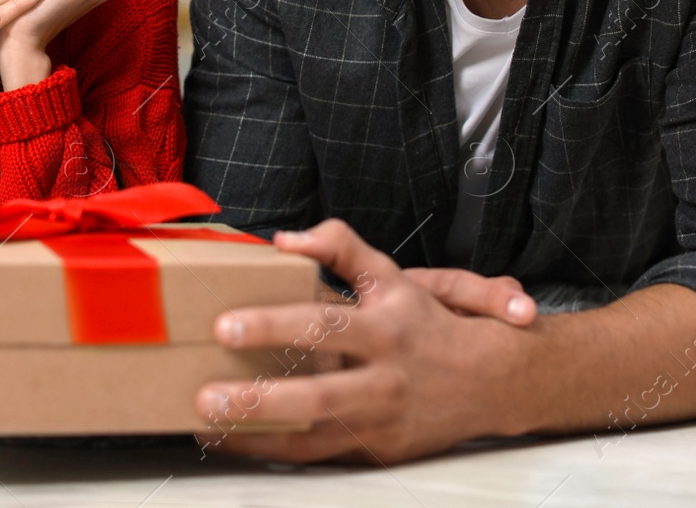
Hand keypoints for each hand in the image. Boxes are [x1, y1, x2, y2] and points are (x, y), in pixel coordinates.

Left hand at [192, 219, 534, 463]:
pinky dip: (273, 449)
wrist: (488, 381)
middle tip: (207, 393)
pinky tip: (236, 440)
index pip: (322, 325)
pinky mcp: (374, 450)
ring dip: (257, 432)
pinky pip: (316, 455)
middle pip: (316, 394)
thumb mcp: (390, 277)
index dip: (273, 325)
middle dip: (259, 397)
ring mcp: (378, 421)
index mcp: (383, 330)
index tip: (226, 325)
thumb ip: (340, 248)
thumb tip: (287, 240)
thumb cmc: (427, 325)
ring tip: (210, 423)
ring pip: (313, 435)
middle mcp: (383, 380)